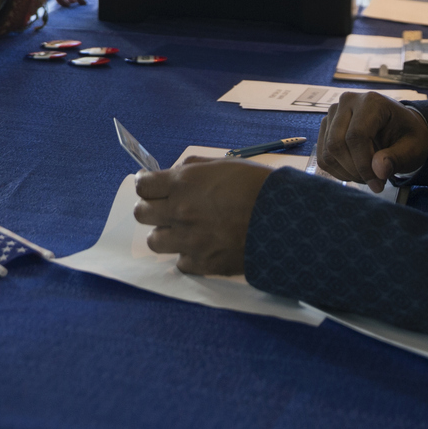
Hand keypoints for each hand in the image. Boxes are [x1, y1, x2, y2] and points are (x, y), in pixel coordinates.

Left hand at [133, 158, 269, 274]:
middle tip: (167, 209)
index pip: (142, 185)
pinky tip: (203, 248)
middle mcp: (179, 212)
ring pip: (154, 242)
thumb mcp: (223, 165)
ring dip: (166, 235)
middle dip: (152, 210)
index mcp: (183, 183)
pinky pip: (180, 263)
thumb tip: (175, 173)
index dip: (147, 186)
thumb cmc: (257, 186)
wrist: (285, 220)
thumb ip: (193, 169)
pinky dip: (188, 256)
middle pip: (142, 214)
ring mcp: (189, 240)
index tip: (153, 188)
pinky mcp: (202, 264)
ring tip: (184, 232)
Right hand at [315, 92, 427, 192]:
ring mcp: (333, 113)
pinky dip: (339, 171)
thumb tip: (378, 171)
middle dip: (355, 170)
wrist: (401, 128)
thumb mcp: (413, 148)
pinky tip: (357, 171)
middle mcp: (347, 102)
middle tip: (374, 183)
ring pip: (328, 152)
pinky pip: (323, 156)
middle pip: (337, 144)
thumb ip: (396, 158)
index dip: (364, 164)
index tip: (378, 184)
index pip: (356, 135)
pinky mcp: (326, 126)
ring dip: (347, 173)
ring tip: (368, 176)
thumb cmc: (408, 136)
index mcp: (371, 102)